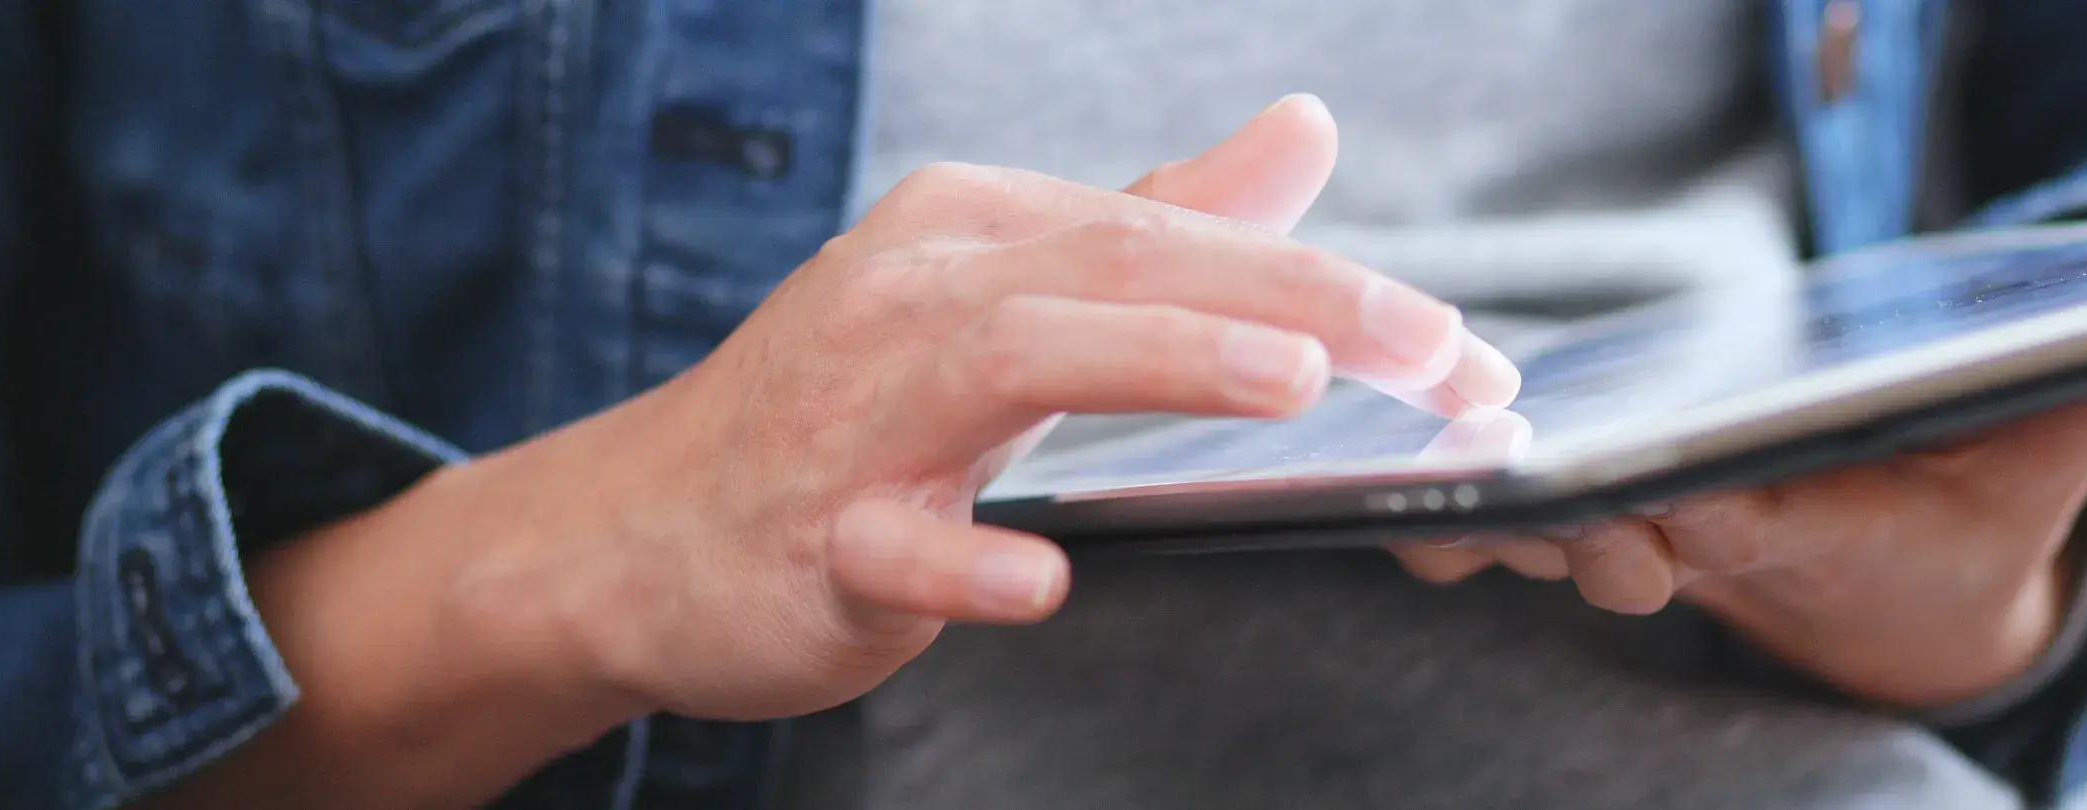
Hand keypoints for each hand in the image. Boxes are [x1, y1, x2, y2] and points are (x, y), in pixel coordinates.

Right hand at [179, 96, 1517, 808]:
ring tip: (1287, 380)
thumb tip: (1301, 132)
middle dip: (1290, 301)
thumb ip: (1158, 220)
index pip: (1175, 236)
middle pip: (1120, 271)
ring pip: (1014, 360)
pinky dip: (965, 558)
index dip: (1326, 282)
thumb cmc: (839, 416)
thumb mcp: (1001, 292)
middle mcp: (916, 293)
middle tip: (1435, 352)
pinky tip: (1041, 582)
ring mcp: (855, 414)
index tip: (1454, 346)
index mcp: (972, 231)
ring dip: (1157, 362)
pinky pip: (891, 542)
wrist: (632, 536)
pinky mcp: (811, 532)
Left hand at [1394, 357, 2086, 706]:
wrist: (1888, 600)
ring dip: (1495, 522)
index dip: (1713, 512)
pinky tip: (1388, 489)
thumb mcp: (2040, 462)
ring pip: (1555, 534)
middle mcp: (1716, 540)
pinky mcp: (1595, 510)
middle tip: (1553, 513)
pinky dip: (1457, 509)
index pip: (1764, 522)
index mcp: (1816, 528)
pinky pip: (1511, 518)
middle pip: (1640, 535)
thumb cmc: (1962, 520)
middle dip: (1597, 525)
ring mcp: (1645, 532)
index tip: (1674, 504)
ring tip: (1422, 505)